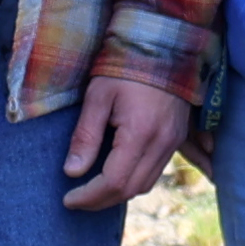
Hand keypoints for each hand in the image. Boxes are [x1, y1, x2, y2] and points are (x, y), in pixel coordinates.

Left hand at [64, 76, 190, 210]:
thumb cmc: (124, 66)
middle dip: (101, 201)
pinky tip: (115, 175)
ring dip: (118, 193)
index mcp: (140, 134)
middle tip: (76, 199)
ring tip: (92, 191)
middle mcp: (161, 143)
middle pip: (131, 189)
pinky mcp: (176, 138)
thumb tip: (72, 172)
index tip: (68, 199)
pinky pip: (155, 171)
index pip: (114, 182)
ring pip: (145, 184)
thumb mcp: (98, 96)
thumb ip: (85, 136)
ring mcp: (172, 142)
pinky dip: (134, 180)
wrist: (161, 45)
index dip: (89, 196)